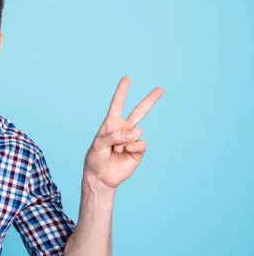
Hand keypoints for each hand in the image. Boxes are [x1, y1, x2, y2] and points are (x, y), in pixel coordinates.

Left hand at [83, 77, 162, 191]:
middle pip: (139, 112)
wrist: (100, 177)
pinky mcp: (138, 151)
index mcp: (111, 124)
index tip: (126, 78)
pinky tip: (125, 152)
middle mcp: (123, 129)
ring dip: (127, 140)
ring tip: (117, 149)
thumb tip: (131, 134)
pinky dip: (133, 147)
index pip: (117, 104)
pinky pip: (141, 143)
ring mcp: (131, 140)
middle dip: (150, 100)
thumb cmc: (95, 159)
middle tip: (160, 89)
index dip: (122, 91)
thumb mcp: (98, 145)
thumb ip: (113, 136)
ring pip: (138, 130)